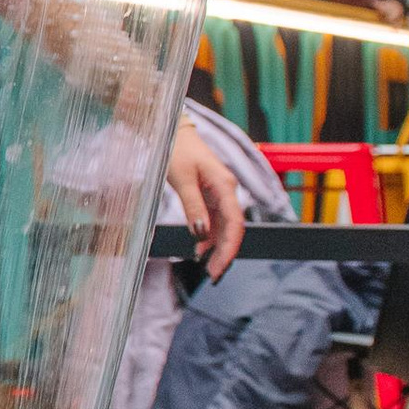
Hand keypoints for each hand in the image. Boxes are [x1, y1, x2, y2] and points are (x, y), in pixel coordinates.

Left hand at [165, 119, 245, 279]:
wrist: (173, 131)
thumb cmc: (177, 150)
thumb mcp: (181, 179)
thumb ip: (192, 206)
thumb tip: (200, 234)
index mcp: (225, 186)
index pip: (235, 224)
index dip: (230, 248)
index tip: (220, 268)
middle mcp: (227, 191)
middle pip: (232, 228)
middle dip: (225, 253)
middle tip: (214, 276)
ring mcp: (219, 194)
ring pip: (224, 227)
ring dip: (216, 248)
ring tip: (206, 268)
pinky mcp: (210, 195)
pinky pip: (214, 220)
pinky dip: (207, 237)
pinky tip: (199, 250)